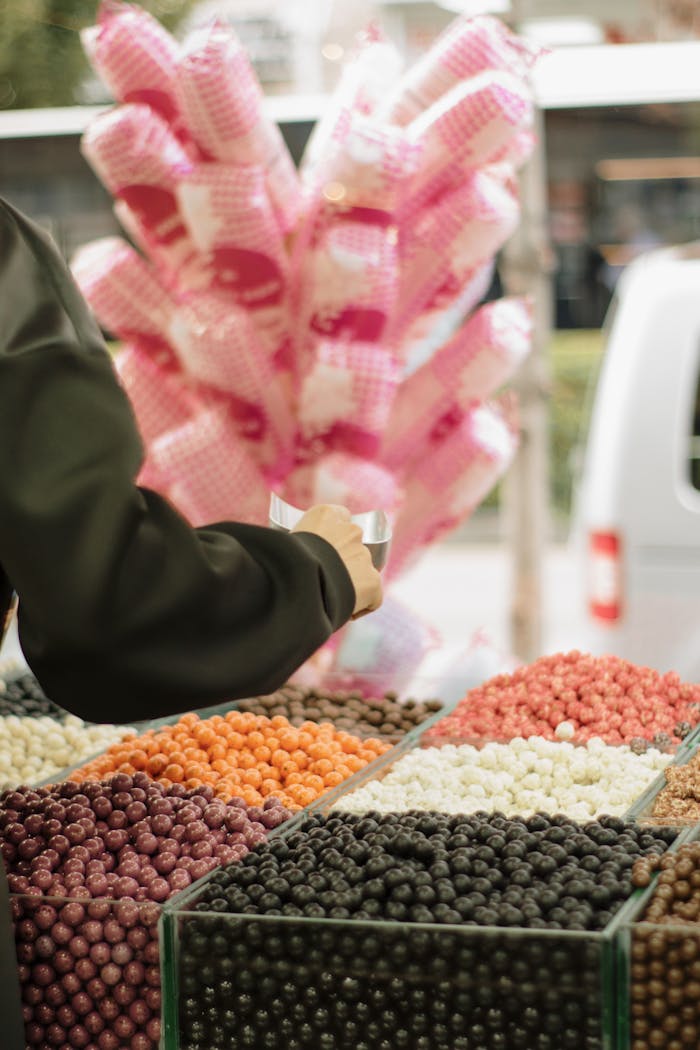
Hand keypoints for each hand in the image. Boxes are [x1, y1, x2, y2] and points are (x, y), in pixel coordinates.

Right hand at [292, 504, 382, 618]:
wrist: (295, 583)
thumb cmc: (280, 565)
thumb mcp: (286, 547)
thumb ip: (299, 548)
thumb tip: (295, 563)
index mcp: (326, 515)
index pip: (339, 518)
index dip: (334, 539)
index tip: (324, 554)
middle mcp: (350, 530)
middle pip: (352, 548)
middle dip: (343, 563)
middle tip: (324, 581)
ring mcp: (364, 555)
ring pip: (362, 572)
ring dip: (351, 583)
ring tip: (330, 598)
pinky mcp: (373, 580)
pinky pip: (373, 597)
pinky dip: (361, 606)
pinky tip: (343, 612)